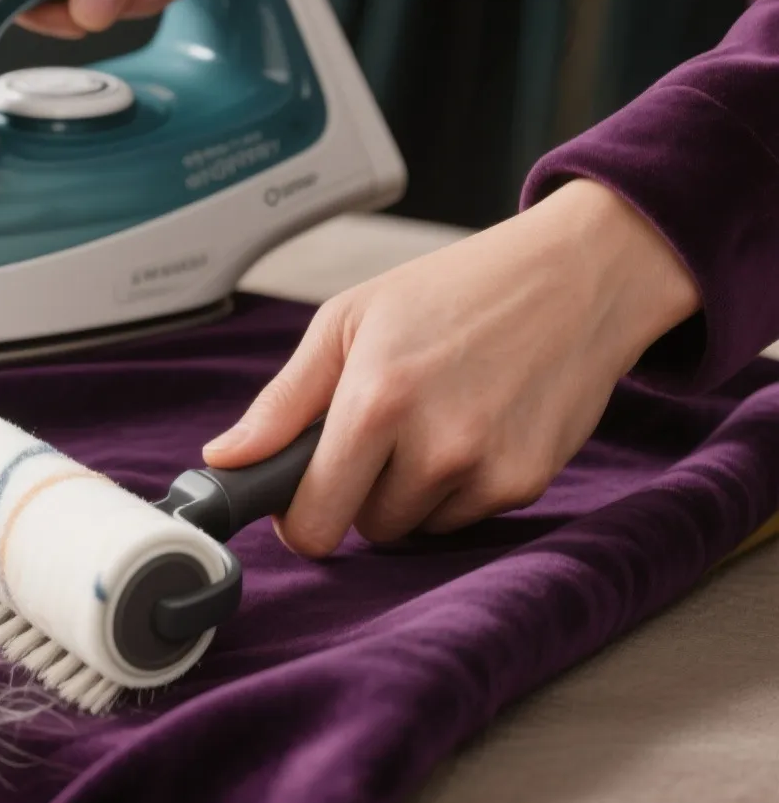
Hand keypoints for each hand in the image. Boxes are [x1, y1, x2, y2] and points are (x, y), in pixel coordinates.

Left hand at [202, 179, 701, 556]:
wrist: (578, 275)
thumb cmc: (455, 289)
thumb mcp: (348, 321)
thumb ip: (282, 402)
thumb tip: (224, 459)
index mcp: (375, 401)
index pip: (313, 520)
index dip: (298, 520)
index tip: (298, 502)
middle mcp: (435, 446)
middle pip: (365, 528)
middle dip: (358, 493)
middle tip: (380, 430)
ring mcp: (487, 470)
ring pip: (414, 526)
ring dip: (410, 491)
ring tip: (435, 417)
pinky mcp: (529, 482)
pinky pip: (464, 516)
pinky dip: (459, 487)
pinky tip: (476, 425)